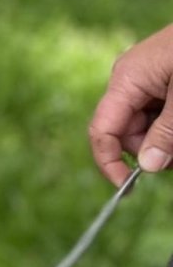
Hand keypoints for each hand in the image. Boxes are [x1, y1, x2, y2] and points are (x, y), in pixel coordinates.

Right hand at [89, 23, 172, 185]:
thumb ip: (166, 132)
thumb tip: (147, 166)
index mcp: (126, 79)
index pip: (102, 130)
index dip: (109, 162)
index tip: (129, 188)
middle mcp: (130, 79)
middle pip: (128, 131)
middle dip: (152, 149)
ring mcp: (147, 78)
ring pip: (147, 124)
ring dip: (167, 138)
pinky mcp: (162, 79)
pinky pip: (160, 112)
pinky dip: (171, 125)